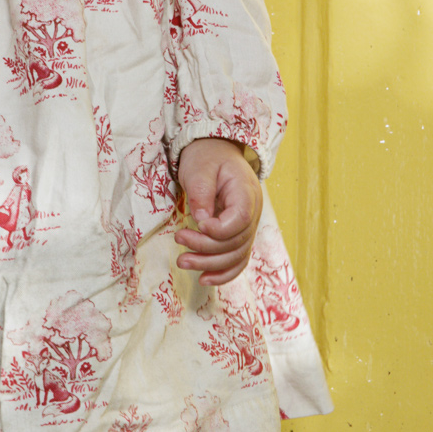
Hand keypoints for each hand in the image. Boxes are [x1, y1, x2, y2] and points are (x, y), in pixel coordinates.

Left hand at [174, 138, 261, 287]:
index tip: (197, 224)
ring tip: (183, 262)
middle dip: (206, 248)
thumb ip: (202, 192)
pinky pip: (237, 260)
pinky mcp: (238, 234)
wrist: (215, 152)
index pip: (240, 220)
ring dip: (210, 264)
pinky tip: (204, 279)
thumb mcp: (200, 167)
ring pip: (236, 256)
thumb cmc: (206, 157)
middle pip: (236, 242)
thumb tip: (201, 220)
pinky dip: (223, 273)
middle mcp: (253, 212)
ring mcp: (248, 225)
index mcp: (246, 192)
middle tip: (179, 239)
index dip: (219, 230)